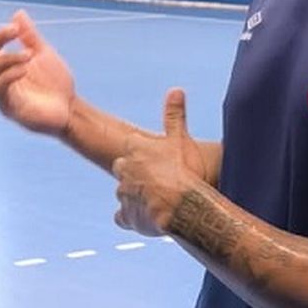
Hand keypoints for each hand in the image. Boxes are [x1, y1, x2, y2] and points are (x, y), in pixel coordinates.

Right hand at [0, 9, 75, 135]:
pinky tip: (25, 69)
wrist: (70, 109)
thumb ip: (30, 36)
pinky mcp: (7, 107)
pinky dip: (10, 74)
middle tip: (13, 29)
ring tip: (28, 55)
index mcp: (5, 63)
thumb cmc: (55, 83)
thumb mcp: (44, 53)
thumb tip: (18, 13)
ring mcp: (0, 93)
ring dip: (8, 58)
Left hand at [111, 89, 201, 236]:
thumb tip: (176, 89)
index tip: (155, 162)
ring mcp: (123, 193)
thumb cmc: (185, 171)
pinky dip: (131, 218)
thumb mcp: (180, 139)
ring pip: (124, 193)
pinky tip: (145, 218)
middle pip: (124, 170)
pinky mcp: (126, 215)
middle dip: (137, 176)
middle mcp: (124, 169)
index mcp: (135, 149)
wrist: (182, 206)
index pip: (131, 149)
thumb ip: (175, 115)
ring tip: (157, 202)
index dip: (143, 156)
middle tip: (158, 182)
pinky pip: (122, 217)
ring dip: (136, 197)